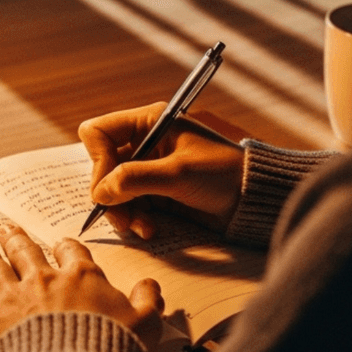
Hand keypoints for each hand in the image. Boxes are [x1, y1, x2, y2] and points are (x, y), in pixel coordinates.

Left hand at [0, 225, 164, 351]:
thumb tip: (151, 284)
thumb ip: (148, 301)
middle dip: (16, 239)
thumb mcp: (147, 325)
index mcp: (81, 277)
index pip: (71, 252)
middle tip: (6, 229)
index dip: (64, 247)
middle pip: (26, 252)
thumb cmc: (113, 349)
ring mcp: (12, 300)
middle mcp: (43, 281)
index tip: (59, 244)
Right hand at [78, 103, 244, 239]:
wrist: (253, 199)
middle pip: (103, 166)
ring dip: (123, 211)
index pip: (99, 133)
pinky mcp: (156, 191)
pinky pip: (130, 204)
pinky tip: (151, 229)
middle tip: (121, 219)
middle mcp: (145, 141)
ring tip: (142, 228)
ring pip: (113, 189)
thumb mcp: (177, 174)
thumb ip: (134, 179)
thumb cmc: (223, 174)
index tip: (110, 188)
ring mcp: (149, 168)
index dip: (98, 162)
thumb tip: (99, 193)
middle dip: (110, 194)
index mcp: (149, 121)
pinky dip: (135, 218)